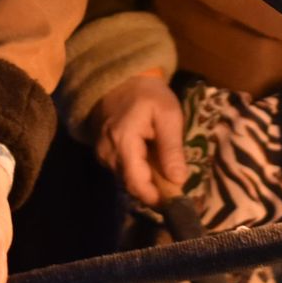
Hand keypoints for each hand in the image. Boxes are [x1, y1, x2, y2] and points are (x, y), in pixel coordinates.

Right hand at [89, 72, 187, 205]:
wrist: (121, 81)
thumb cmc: (148, 95)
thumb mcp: (168, 114)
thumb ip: (172, 148)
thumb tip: (179, 180)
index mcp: (123, 142)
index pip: (137, 183)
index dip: (156, 198)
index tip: (176, 202)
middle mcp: (108, 153)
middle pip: (132, 186)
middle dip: (155, 191)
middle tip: (177, 189)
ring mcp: (102, 155)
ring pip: (127, 181)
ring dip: (147, 182)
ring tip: (166, 173)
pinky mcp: (103, 155)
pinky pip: (122, 172)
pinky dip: (139, 173)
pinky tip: (152, 163)